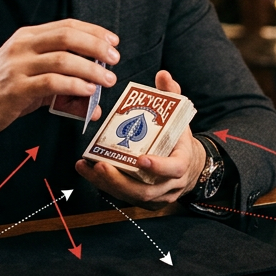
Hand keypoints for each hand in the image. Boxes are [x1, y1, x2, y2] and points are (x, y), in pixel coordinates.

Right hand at [0, 19, 118, 145]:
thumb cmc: (1, 91)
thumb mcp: (31, 79)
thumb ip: (61, 83)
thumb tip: (93, 99)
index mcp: (27, 37)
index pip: (66, 26)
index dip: (93, 32)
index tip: (113, 41)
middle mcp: (22, 46)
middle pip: (67, 37)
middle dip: (96, 46)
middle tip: (115, 59)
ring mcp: (17, 66)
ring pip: (62, 59)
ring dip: (90, 69)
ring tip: (107, 80)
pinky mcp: (15, 88)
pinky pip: (51, 83)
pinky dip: (73, 86)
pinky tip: (87, 92)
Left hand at [75, 70, 204, 208]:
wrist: (187, 166)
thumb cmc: (178, 139)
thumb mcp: (179, 116)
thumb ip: (171, 95)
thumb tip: (163, 75)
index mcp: (182, 163)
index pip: (174, 169)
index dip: (159, 166)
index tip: (141, 159)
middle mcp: (169, 185)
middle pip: (146, 190)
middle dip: (121, 180)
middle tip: (101, 165)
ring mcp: (156, 196)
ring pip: (131, 196)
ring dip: (107, 183)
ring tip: (88, 167)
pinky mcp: (142, 201)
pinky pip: (123, 197)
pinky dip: (104, 185)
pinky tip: (88, 171)